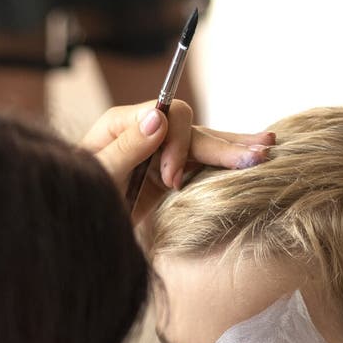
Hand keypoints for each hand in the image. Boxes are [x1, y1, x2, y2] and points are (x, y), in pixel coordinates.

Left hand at [81, 100, 275, 223]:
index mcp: (125, 125)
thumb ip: (125, 148)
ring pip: (205, 145)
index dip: (177, 144)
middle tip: (258, 155)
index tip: (169, 181)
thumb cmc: (77, 198)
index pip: (168, 117)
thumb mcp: (97, 175)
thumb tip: (156, 117)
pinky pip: (203, 167)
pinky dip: (228, 164)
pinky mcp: (171, 179)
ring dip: (236, 149)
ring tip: (268, 147)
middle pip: (194, 129)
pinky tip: (254, 157)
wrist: (74, 226)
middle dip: (223, 145)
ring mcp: (161, 156)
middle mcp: (147, 134)